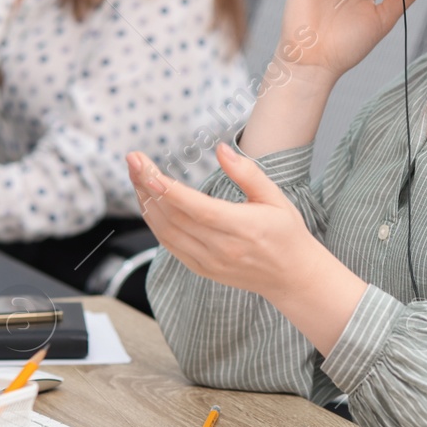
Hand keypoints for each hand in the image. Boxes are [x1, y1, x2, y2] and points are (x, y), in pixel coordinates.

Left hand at [127, 145, 366, 352]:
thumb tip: (221, 149)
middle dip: (148, 187)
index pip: (198, 209)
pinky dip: (155, 223)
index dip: (169, 191)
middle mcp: (223, 248)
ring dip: (147, 203)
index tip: (147, 170)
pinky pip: (170, 246)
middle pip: (175, 217)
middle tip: (134, 161)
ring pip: (167, 232)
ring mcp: (209, 262)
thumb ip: (247, 173)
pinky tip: (148, 203)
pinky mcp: (202, 269)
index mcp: (243, 228)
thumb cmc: (286, 233)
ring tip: (136, 177)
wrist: (292, 277)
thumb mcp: (275, 198)